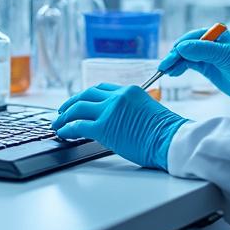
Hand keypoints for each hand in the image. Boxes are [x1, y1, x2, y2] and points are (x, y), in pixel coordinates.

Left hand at [52, 83, 187, 169]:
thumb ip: (129, 110)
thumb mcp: (146, 111)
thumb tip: (117, 121)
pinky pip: (78, 125)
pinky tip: (63, 133)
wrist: (171, 140)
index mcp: (130, 91)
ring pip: (78, 108)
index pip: (101, 89)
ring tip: (58, 123)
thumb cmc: (165, 133)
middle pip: (86, 94)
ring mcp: (110, 110)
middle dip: (71, 103)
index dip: (87, 96)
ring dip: (65, 115)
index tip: (79, 102)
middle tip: (62, 111)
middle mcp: (118, 96)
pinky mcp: (104, 127)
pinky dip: (67, 128)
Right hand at [159, 28, 229, 109]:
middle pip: (186, 47)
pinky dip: (181, 68)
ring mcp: (209, 56)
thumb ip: (203, 51)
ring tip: (165, 72)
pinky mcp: (208, 68)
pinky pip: (190, 65)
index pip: (192, 38)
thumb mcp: (227, 56)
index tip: (170, 59)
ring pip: (186, 57)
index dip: (179, 48)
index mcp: (217, 34)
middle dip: (174, 56)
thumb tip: (181, 47)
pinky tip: (174, 72)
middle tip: (164, 68)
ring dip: (175, 63)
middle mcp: (211, 43)